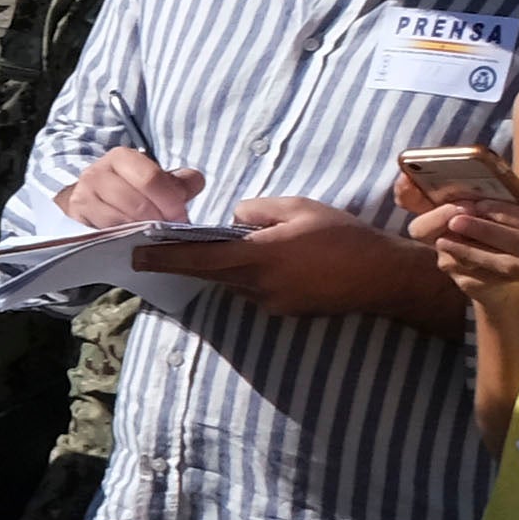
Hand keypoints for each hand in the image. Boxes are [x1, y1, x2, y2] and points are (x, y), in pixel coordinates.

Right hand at [58, 149, 206, 231]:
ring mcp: (83, 195)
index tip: (180, 216)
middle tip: (170, 230)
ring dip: (142, 232)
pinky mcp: (77, 216)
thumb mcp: (155, 179)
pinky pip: (105, 232)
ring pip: (120, 220)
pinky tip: (133, 240)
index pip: (150, 178)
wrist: (91, 198)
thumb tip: (195, 182)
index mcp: (121, 157)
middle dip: (159, 220)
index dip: (170, 200)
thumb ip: (179, 181)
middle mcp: (97, 172)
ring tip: (153, 235)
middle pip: (136, 202)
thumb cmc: (129, 188)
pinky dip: (123, 239)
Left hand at [124, 193, 415, 315]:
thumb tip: (234, 219)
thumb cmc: (344, 236)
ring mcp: (270, 302)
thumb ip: (258, 211)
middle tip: (147, 255)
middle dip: (178, 263)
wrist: (382, 276)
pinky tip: (270, 262)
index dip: (165, 256)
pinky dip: (250, 275)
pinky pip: (254, 290)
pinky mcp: (283, 311)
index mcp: (258, 256)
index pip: (200, 257)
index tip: (136, 254)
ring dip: (222, 266)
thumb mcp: (300, 208)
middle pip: (207, 273)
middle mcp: (258, 285)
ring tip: (226, 247)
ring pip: (232, 281)